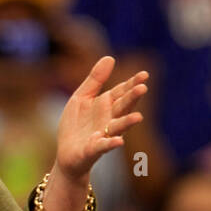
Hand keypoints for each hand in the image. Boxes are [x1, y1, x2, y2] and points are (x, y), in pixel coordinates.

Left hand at [53, 55, 147, 182]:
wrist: (66, 153)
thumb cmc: (77, 125)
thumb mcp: (82, 97)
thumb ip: (95, 80)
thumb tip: (110, 57)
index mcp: (106, 105)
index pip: (121, 92)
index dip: (131, 84)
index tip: (144, 75)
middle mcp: (109, 119)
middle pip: (122, 107)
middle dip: (132, 98)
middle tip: (143, 88)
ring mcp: (103, 135)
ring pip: (117, 127)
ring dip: (127, 122)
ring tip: (138, 117)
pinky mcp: (93, 149)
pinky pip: (103, 146)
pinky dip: (111, 143)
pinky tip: (118, 141)